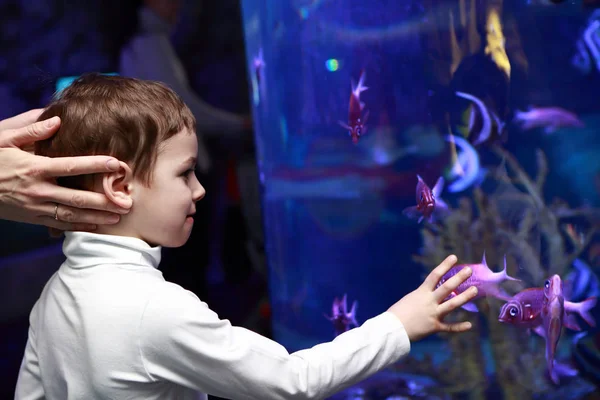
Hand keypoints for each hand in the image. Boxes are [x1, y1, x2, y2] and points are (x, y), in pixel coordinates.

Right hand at [0, 110, 131, 232]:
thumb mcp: (3, 138)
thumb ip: (31, 130)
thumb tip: (57, 120)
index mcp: (33, 167)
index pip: (71, 166)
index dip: (95, 165)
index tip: (117, 164)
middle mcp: (37, 190)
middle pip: (77, 197)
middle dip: (104, 201)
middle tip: (127, 203)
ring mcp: (34, 206)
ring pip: (71, 215)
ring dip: (96, 217)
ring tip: (119, 218)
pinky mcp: (31, 217)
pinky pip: (59, 224)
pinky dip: (78, 226)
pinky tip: (96, 226)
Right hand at [388, 255, 476, 341]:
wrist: (392, 329)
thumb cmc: (397, 313)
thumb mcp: (409, 299)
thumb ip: (422, 296)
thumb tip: (431, 294)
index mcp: (421, 293)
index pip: (435, 275)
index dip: (445, 265)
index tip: (454, 257)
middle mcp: (429, 301)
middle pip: (447, 287)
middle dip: (458, 278)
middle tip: (468, 270)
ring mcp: (433, 314)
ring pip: (452, 305)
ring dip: (464, 297)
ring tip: (475, 289)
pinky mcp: (434, 327)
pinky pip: (449, 327)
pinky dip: (459, 327)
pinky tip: (470, 325)